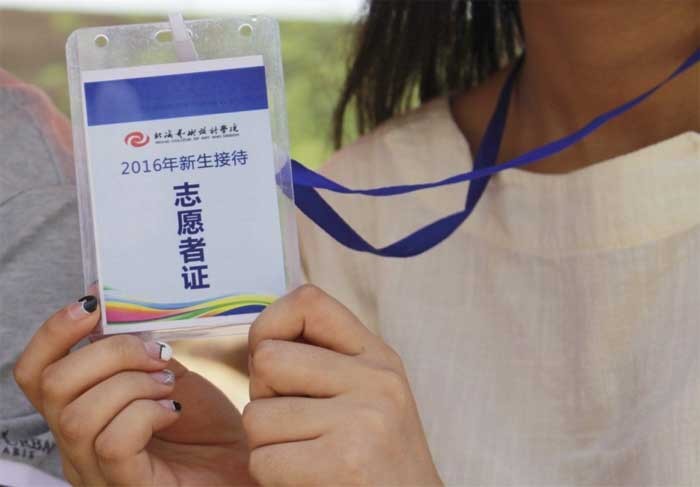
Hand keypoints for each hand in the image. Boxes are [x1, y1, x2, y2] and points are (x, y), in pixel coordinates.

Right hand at [13, 296, 252, 485]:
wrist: (248, 461)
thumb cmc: (207, 424)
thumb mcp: (165, 375)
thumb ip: (136, 350)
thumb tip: (108, 303)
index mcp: (80, 414)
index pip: (34, 373)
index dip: (54, 333)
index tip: (94, 306)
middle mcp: (77, 448)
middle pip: (53, 386)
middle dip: (110, 353)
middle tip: (157, 353)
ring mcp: (98, 473)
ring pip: (79, 415)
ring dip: (132, 384)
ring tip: (167, 386)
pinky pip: (114, 442)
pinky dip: (145, 414)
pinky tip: (171, 411)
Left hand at [243, 285, 441, 485]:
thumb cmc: (377, 460)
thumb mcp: (369, 394)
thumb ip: (324, 362)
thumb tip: (260, 341)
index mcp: (378, 357)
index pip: (308, 301)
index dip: (270, 325)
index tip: (271, 361)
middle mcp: (375, 380)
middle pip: (267, 360)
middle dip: (264, 398)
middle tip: (294, 425)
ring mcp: (362, 419)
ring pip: (256, 416)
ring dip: (267, 445)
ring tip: (306, 457)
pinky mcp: (343, 463)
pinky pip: (263, 460)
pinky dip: (272, 477)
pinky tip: (307, 479)